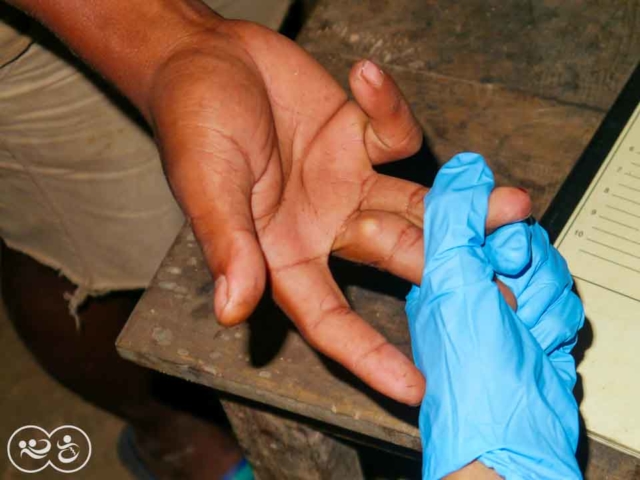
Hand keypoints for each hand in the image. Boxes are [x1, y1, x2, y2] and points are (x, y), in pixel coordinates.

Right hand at [148, 19, 530, 403]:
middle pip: (396, 262)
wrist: (202, 59)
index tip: (414, 389)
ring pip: (418, 205)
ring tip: (512, 208)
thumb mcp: (206, 183)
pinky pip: (392, 132)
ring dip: (464, 207)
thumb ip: (227, 243)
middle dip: (451, 274)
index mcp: (282, 252)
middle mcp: (324, 226)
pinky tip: (368, 79)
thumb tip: (232, 310)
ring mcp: (348, 182)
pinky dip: (390, 107)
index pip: (329, 317)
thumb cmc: (191, 123)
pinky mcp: (359, 135)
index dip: (368, 355)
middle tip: (508, 293)